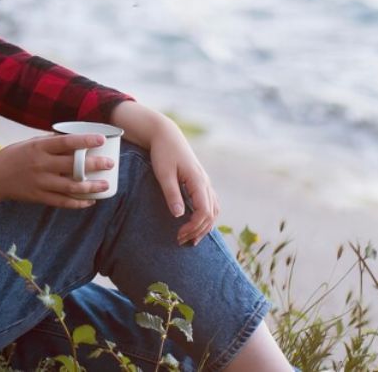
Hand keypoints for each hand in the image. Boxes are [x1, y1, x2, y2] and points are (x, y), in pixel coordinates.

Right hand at [0, 132, 116, 208]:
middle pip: (72, 165)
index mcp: (39, 148)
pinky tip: (90, 201)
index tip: (101, 139)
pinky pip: (62, 202)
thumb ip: (50, 141)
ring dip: (90, 186)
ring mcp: (40, 183)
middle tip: (110, 163)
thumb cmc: (14, 156)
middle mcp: (41, 165)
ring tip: (105, 185)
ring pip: (70, 186)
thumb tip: (73, 136)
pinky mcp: (39, 197)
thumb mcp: (30, 143)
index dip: (85, 141)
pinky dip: (78, 203)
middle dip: (94, 165)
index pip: (66, 142)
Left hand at [149, 124, 219, 245]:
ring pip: (214, 210)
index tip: (179, 235)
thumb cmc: (163, 153)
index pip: (204, 211)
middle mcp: (205, 183)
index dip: (194, 227)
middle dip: (199, 231)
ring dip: (205, 226)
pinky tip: (196, 224)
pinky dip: (206, 217)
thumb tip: (178, 215)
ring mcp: (205, 182)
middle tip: (182, 242)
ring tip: (191, 239)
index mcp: (198, 181)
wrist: (167, 135)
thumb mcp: (164, 173)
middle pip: (211, 214)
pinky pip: (210, 203)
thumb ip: (171, 193)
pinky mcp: (201, 182)